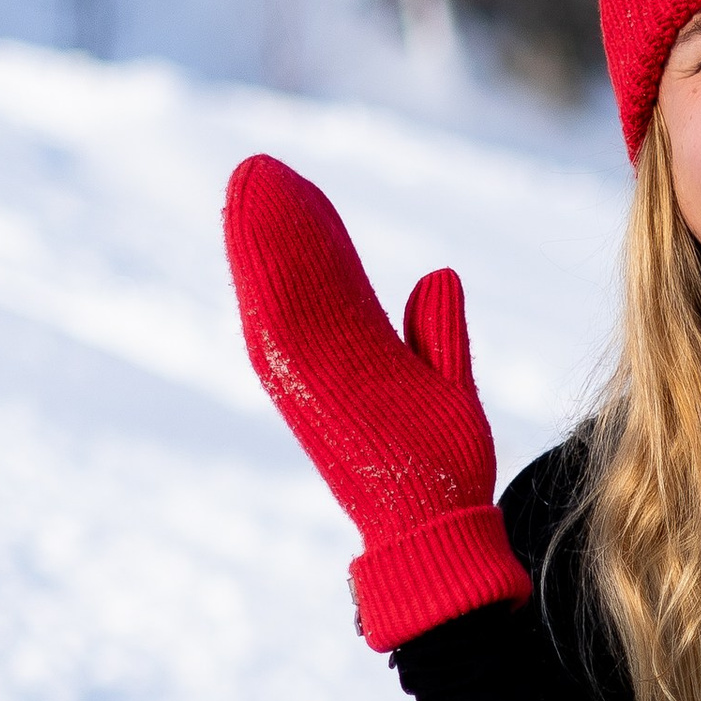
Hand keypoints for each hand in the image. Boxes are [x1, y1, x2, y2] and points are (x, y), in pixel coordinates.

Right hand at [223, 153, 532, 648]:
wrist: (440, 532)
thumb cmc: (444, 473)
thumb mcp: (450, 387)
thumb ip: (439, 334)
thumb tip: (438, 276)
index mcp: (350, 366)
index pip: (325, 291)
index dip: (310, 240)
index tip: (294, 188)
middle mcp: (323, 372)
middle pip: (292, 286)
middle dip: (274, 228)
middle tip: (258, 168)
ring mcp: (316, 385)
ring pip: (278, 301)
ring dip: (260, 244)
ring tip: (250, 183)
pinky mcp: (312, 399)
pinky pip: (280, 333)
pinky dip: (265, 286)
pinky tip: (255, 237)